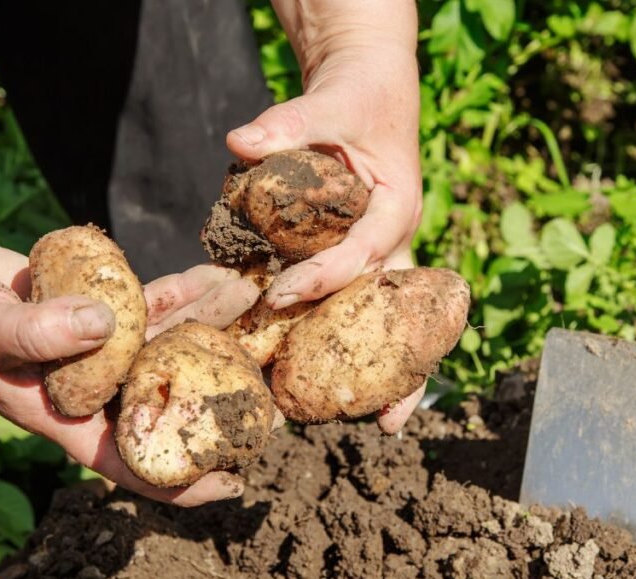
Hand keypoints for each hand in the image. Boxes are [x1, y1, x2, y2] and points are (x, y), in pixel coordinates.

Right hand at [0, 229, 258, 505]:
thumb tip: (103, 322)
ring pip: (168, 348)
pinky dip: (180, 294)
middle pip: (167, 406)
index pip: (131, 464)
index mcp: (67, 418)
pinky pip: (151, 307)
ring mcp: (99, 352)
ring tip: (257, 312)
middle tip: (273, 398)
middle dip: (218, 401)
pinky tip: (215, 278)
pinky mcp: (99, 312)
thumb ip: (37, 333)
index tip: (236, 483)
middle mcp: (91, 391)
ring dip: (210, 332)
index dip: (183, 482)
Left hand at [227, 1, 423, 432]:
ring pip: (379, 322)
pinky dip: (342, 344)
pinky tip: (326, 383)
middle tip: (389, 421)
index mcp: (394, 208)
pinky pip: (349, 308)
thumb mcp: (330, 103)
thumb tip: (238, 142)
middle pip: (392, 312)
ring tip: (382, 427)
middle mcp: (390, 242)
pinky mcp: (352, 261)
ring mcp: (374, 258)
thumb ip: (290, 123)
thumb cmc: (356, 99)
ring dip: (381, 372)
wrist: (371, 94)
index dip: (323, 278)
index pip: (361, 253)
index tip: (280, 298)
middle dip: (396, 368)